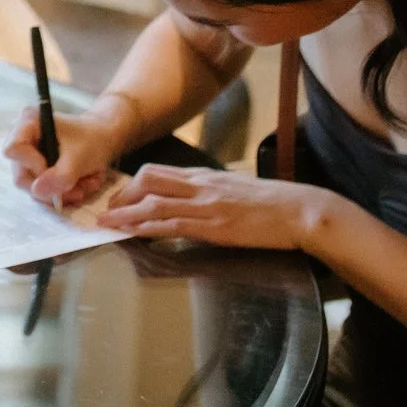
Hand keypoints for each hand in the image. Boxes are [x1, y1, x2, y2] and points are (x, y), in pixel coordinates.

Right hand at [4, 99, 131, 208]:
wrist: (106, 137)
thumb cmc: (93, 138)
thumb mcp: (80, 158)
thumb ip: (60, 176)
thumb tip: (36, 192)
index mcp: (28, 123)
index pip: (14, 150)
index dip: (33, 165)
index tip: (58, 171)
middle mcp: (23, 139)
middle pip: (23, 174)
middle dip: (53, 187)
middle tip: (79, 191)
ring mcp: (29, 156)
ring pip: (35, 186)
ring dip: (63, 191)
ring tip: (87, 185)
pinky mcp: (38, 168)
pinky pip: (45, 189)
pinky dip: (65, 191)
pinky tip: (83, 184)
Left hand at [98, 164, 341, 252]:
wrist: (300, 211)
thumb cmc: (272, 204)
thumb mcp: (235, 190)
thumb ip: (210, 192)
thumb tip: (191, 200)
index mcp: (205, 176)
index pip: (158, 172)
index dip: (133, 184)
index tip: (118, 197)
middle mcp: (200, 185)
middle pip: (149, 180)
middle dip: (123, 195)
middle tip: (107, 211)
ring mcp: (206, 204)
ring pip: (154, 202)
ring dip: (126, 213)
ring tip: (106, 224)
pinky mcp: (214, 225)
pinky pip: (172, 224)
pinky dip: (147, 228)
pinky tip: (133, 234)